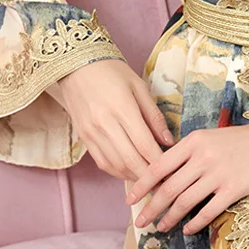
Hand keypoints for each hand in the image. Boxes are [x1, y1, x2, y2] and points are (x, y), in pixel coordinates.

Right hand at [45, 58, 174, 180]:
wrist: (75, 66)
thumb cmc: (111, 71)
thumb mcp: (138, 86)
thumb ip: (154, 115)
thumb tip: (169, 141)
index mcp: (122, 108)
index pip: (145, 145)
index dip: (161, 162)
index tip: (173, 170)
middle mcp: (104, 124)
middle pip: (132, 160)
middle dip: (150, 176)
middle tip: (165, 182)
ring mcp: (91, 133)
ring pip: (117, 166)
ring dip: (135, 176)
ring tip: (150, 180)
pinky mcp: (83, 138)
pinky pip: (103, 162)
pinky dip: (118, 172)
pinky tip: (130, 172)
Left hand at [126, 124, 248, 235]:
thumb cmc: (239, 140)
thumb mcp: (208, 138)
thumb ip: (188, 154)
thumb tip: (164, 177)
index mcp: (193, 142)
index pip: (159, 166)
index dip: (141, 185)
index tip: (130, 199)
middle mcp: (202, 157)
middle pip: (168, 188)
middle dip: (151, 208)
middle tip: (140, 222)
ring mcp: (218, 173)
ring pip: (185, 201)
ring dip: (170, 218)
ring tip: (161, 228)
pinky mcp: (234, 188)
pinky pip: (208, 210)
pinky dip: (195, 222)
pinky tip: (188, 229)